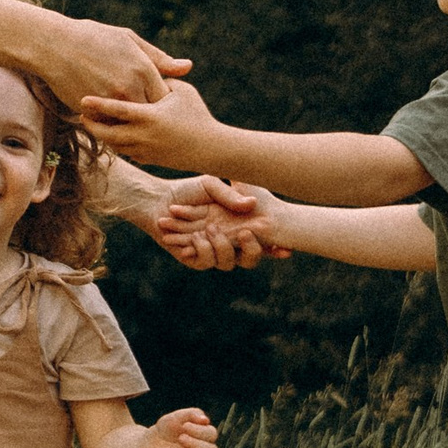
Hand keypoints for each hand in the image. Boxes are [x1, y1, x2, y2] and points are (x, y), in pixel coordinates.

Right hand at [25, 12, 189, 111]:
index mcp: (142, 70)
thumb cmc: (94, 38)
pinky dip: (111, 123)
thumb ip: (159, 58)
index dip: (164, 102)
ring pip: (130, 124)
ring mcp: (109, 102)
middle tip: (148, 116)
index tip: (160, 101)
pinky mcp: (92, 111)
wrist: (54, 46)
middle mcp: (129, 88)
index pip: (166, 98)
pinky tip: (109, 117)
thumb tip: (187, 68)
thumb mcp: (130, 40)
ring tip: (129, 118)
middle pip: (150, 114)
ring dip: (130, 123)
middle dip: (150, 116)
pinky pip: (109, 125)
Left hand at [76, 73, 219, 164]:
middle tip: (81, 116)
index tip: (82, 99)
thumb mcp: (182, 91)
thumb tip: (145, 73)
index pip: (117, 110)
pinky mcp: (150, 160)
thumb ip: (161, 81)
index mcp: (150, 117)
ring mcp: (145, 151)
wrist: (212, 148)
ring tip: (94, 124)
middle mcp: (144, 136)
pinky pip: (127, 152)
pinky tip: (112, 136)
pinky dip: (118, 144)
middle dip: (92, 126)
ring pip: (115, 145)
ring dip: (103, 136)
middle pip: (108, 134)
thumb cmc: (198, 115)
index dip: (98, 104)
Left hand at [145, 407, 219, 447]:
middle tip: (180, 439)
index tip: (183, 427)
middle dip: (196, 445)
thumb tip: (205, 420)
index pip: (212, 434)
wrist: (152, 442)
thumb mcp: (176, 417)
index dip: (199, 431)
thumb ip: (191, 414)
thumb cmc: (167, 428)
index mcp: (206, 435)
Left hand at [150, 174, 285, 269]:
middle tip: (248, 233)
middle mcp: (227, 241)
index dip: (276, 246)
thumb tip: (252, 205)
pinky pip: (206, 262)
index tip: (288, 248)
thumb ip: (231, 194)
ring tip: (210, 229)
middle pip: (251, 258)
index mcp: (236, 225)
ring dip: (221, 246)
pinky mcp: (195, 258)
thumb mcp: (212, 185)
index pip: (262, 239)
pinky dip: (202, 249)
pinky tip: (196, 237)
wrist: (158, 200)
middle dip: (253, 249)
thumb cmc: (186, 190)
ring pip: (229, 262)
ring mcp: (212, 251)